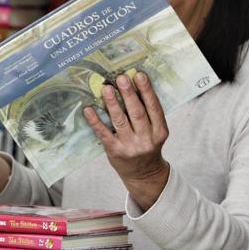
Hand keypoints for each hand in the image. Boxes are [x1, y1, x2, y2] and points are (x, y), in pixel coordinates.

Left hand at [83, 70, 171, 209]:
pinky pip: (104, 134)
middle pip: (137, 113)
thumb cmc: (147, 146)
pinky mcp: (115, 151)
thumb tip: (133, 86)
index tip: (139, 75)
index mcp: (160, 131)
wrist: (143, 174)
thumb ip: (148, 114)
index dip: (147, 91)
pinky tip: (88, 110)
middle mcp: (146, 139)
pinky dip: (95, 121)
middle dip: (129, 94)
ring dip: (112, 104)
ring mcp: (130, 146)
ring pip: (120, 121)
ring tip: (106, 88)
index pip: (154, 108)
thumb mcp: (155, 132)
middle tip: (121, 78)